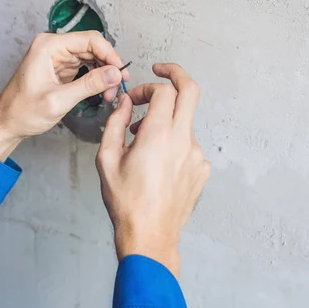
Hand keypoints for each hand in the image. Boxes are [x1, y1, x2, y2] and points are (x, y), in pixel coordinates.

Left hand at [0, 31, 128, 160]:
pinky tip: (101, 90)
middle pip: (92, 47)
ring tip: (110, 92)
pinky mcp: (58, 68)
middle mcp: (51, 46)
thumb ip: (89, 85)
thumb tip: (114, 74)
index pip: (90, 40)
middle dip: (108, 66)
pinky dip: (94, 77)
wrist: (6, 123)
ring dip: (103, 73)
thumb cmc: (22, 112)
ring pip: (90, 57)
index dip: (110, 55)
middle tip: (117, 86)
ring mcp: (55, 56)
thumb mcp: (59, 100)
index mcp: (48, 46)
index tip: (121, 72)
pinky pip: (83, 66)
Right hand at [95, 63, 210, 277]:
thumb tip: (126, 104)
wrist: (149, 235)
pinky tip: (156, 163)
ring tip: (142, 144)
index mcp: (159, 135)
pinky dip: (173, 142)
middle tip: (160, 72)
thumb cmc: (126, 201)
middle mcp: (183, 140)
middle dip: (176, 75)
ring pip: (185, 121)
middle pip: (191, 91)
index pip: (165, 90)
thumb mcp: (107, 159)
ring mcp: (196, 155)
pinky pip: (188, 144)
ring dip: (166, 120)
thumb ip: (115, 124)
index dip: (147, 87)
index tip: (135, 99)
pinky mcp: (201, 169)